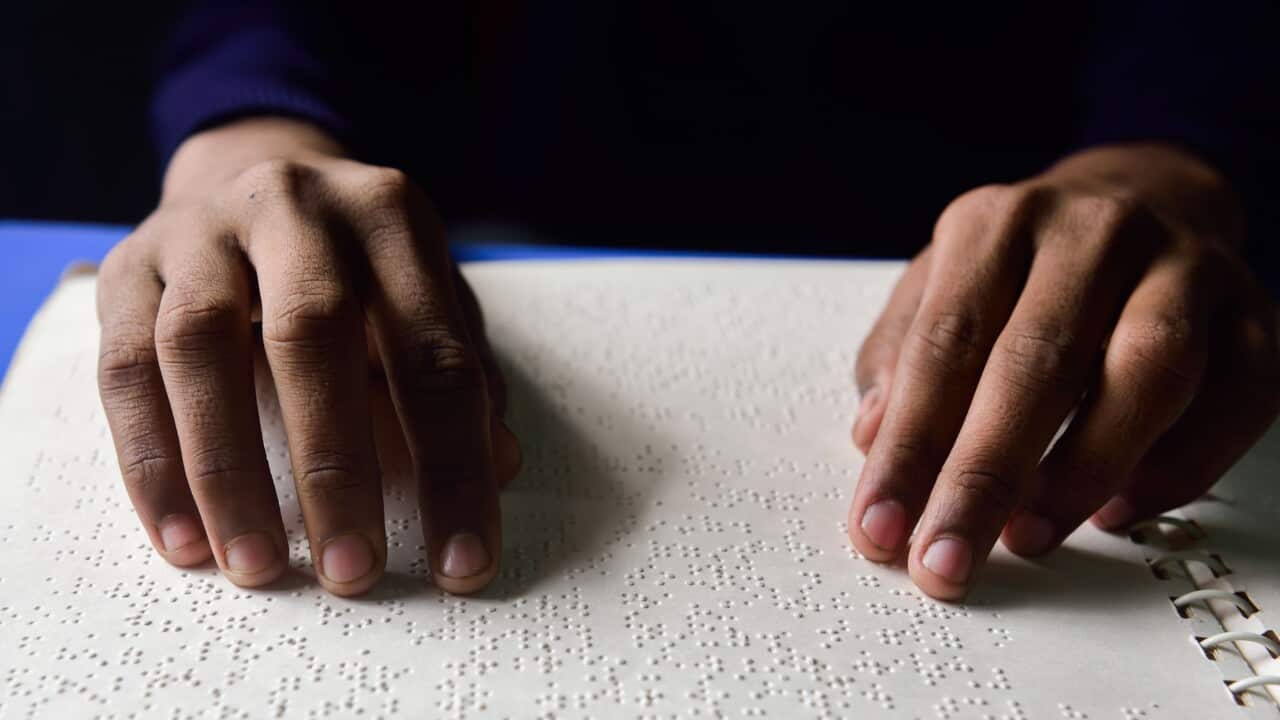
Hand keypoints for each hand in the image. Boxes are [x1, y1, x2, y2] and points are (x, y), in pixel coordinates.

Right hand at [96, 118, 519, 596]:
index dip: (452, 464)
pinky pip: (125, 367)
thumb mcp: (424, 299)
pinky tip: (182, 536)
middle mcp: (296, 207)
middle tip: (351, 570)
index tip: (461, 562)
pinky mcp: (127, 266)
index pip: (434, 353)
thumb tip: (499, 465)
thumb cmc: (358, 266)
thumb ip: (458, 374)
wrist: (252, 174)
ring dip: (229, 471)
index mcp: (391, 217)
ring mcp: (201, 228)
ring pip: (200, 346)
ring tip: (256, 564)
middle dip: (334, 466)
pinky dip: (151, 459)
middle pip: (313, 332)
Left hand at [847, 144, 1279, 600]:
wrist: (1143, 195)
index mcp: (997, 224)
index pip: (944, 344)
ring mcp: (1183, 267)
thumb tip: (873, 435)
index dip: (909, 446)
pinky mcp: (1252, 315)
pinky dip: (1176, 469)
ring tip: (1029, 536)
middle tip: (947, 559)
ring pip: (1148, 373)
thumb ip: (900, 357)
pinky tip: (1116, 510)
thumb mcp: (941, 286)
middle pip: (1038, 363)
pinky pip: (1232, 400)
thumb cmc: (1025, 264)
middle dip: (984, 478)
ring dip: (1082, 472)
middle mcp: (1092, 233)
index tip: (881, 526)